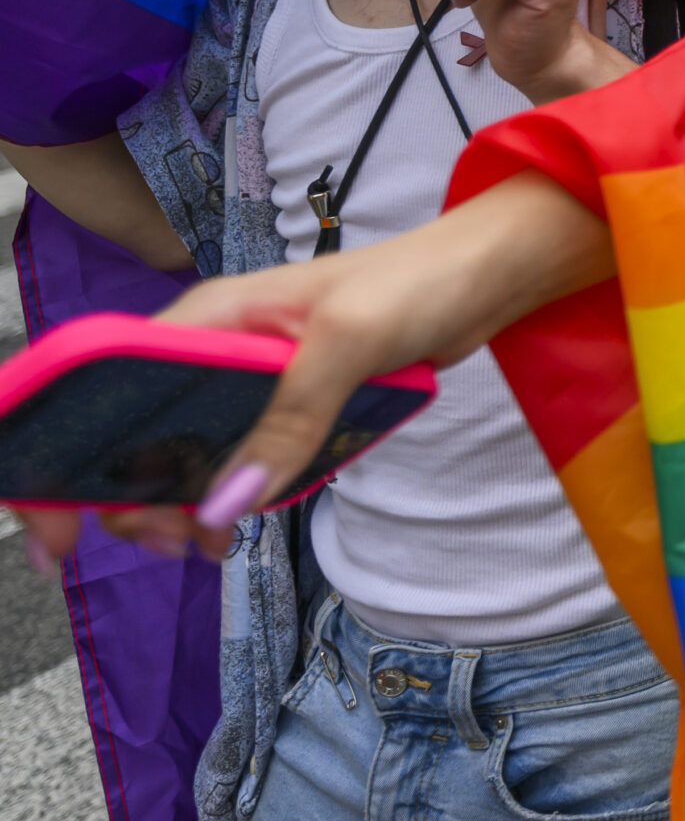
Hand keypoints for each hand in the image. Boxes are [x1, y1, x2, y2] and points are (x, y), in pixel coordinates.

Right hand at [10, 246, 472, 563]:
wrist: (484, 275)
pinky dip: (231, 492)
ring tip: (211, 544)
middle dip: (133, 498)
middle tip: (180, 543)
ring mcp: (250, 377)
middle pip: (132, 434)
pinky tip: (244, 520)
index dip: (63, 454)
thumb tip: (226, 502)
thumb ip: (291, 416)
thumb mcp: (351, 341)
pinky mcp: (289, 401)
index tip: (65, 530)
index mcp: (205, 319)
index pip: (96, 380)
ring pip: (183, 453)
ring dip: (183, 505)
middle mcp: (212, 348)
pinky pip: (239, 455)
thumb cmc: (419, 282)